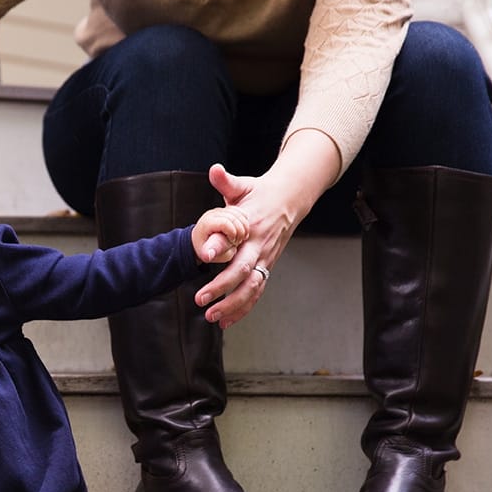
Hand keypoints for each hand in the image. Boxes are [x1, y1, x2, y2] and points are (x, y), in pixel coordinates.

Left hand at [193, 205, 249, 264]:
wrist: (201, 242)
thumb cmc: (206, 249)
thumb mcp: (210, 254)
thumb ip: (215, 252)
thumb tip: (209, 256)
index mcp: (206, 224)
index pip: (224, 223)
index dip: (233, 232)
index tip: (233, 241)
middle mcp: (211, 215)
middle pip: (233, 217)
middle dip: (240, 230)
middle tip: (238, 241)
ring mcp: (218, 211)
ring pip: (237, 213)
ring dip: (244, 225)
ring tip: (242, 236)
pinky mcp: (224, 210)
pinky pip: (238, 211)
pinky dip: (243, 219)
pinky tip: (243, 229)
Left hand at [194, 163, 293, 328]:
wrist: (290, 199)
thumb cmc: (259, 193)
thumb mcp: (242, 185)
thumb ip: (226, 181)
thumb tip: (215, 170)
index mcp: (251, 225)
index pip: (235, 238)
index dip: (219, 247)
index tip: (203, 256)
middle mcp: (259, 245)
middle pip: (243, 271)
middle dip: (222, 288)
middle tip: (200, 299)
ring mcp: (265, 258)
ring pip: (252, 288)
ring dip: (233, 305)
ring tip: (213, 318)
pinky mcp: (266, 267)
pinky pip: (256, 292)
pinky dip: (243, 309)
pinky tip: (226, 322)